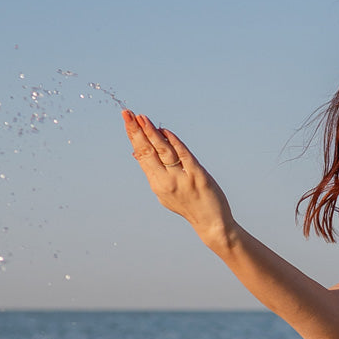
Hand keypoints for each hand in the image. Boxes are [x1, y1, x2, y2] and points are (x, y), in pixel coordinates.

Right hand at [122, 111, 233, 246]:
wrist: (211, 224)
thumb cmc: (188, 205)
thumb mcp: (165, 192)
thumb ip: (153, 172)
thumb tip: (137, 153)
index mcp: (157, 184)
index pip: (142, 156)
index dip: (134, 137)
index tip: (127, 120)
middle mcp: (166, 182)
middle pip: (148, 152)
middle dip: (137, 131)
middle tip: (127, 114)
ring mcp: (182, 179)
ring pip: (163, 152)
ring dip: (152, 133)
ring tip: (142, 118)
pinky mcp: (198, 176)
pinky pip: (184, 156)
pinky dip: (175, 142)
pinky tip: (166, 131)